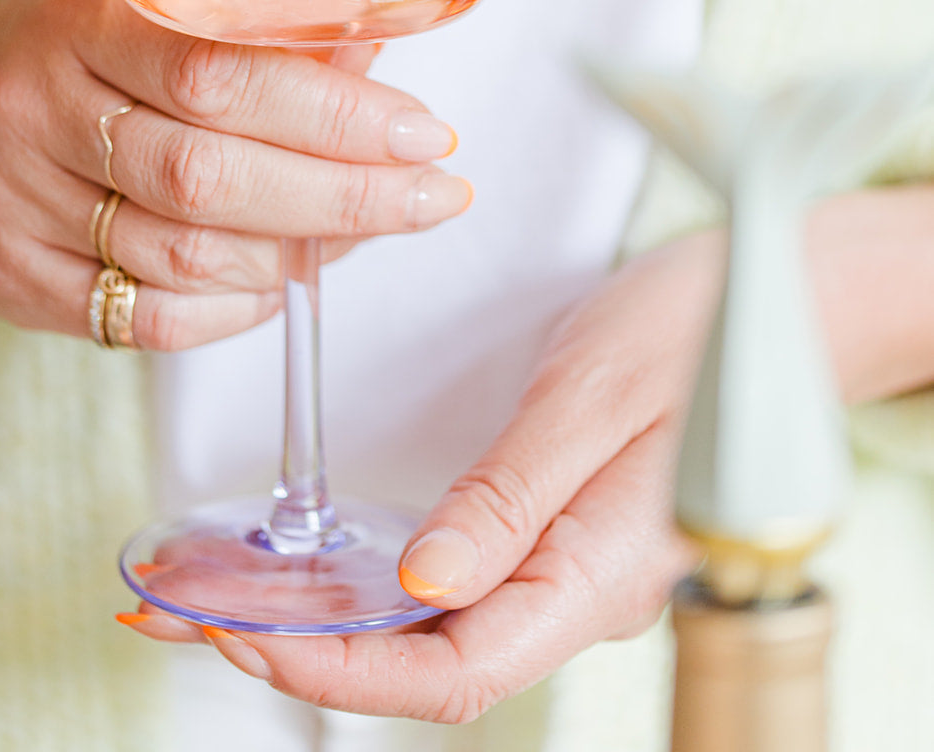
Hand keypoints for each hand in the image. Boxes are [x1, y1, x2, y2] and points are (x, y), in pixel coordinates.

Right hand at [0, 0, 469, 348]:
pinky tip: (286, 281)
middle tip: (433, 196)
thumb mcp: (137, 11)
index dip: (334, 110)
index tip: (423, 132)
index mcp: (81, 22)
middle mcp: (40, 112)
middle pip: (209, 176)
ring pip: (184, 256)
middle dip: (344, 195)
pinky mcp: (14, 284)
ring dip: (300, 255)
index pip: (219, 74)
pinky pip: (147, 320)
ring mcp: (18, 206)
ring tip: (370, 230)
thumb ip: (251, 35)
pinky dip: (236, 310)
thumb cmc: (60, 57)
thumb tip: (378, 57)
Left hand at [120, 185, 933, 713]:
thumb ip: (511, 498)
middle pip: (425, 661)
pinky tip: (314, 556)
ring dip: (325, 615)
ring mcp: (566, 564)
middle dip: (301, 647)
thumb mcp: (595, 395)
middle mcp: (576, 591)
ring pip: (431, 627)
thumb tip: (418, 585)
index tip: (239, 632)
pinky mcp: (553, 527)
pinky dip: (370, 576)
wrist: (784, 299)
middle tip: (186, 607)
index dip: (336, 669)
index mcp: (594, 575)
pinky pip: (452, 581)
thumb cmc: (703, 332)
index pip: (450, 671)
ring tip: (221, 585)